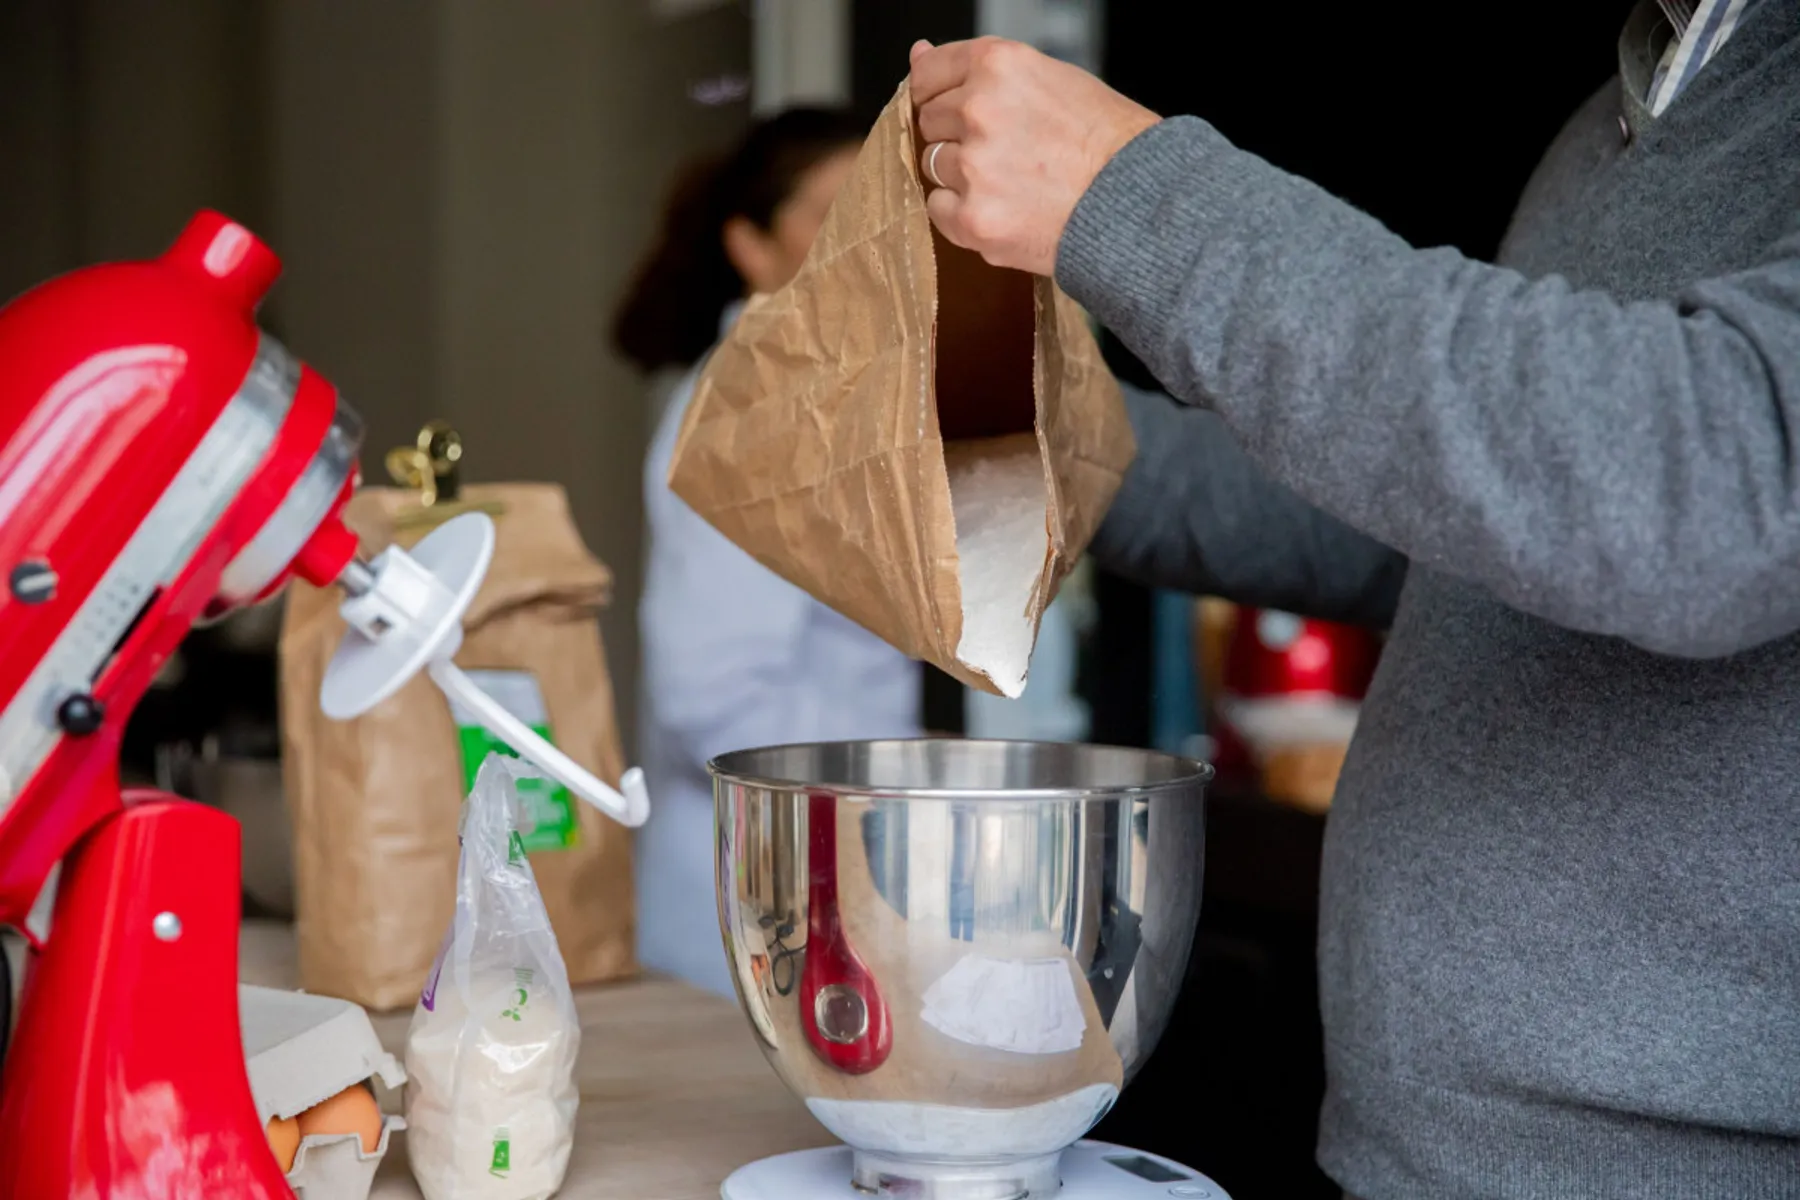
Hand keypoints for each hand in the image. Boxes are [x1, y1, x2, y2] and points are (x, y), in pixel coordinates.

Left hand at [909, 37, 1159, 275]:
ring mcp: (974, 167)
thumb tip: (918, 54)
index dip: (937, 92)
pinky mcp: (973, 218)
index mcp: (999, 65)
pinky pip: (939, 210)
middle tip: (1006, 150)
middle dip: (959, 134)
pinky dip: (963, 213)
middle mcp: (980, 110)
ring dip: (963, 175)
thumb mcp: (1050, 78)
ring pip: (935, 166)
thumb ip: (981, 70)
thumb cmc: (1105, 140)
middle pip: (931, 121)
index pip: (929, 72)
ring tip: (1013, 181)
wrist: (1137, 203)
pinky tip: (1004, 207)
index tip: (949, 106)